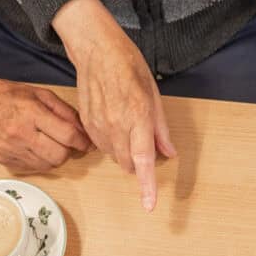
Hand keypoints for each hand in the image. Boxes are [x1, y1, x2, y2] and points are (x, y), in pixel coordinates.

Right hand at [0, 67, 91, 171]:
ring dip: (57, 157)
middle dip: (70, 151)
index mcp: (31, 112)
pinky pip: (33, 168)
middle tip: (70, 143)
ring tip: (53, 143)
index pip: (67, 135)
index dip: (83, 141)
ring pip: (48, 165)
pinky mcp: (4, 159)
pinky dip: (42, 161)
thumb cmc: (5, 95)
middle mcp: (20, 133)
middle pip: (60, 155)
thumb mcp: (39, 93)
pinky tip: (38, 148)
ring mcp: (10, 149)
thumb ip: (64, 111)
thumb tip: (84, 130)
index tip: (88, 142)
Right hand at [53, 0, 176, 211]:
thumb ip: (161, 128)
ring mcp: (98, 126)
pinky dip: (112, 143)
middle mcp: (116, 126)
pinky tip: (115, 123)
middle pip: (129, 163)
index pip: (143, 160)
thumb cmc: (128, 66)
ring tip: (128, 123)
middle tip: (145, 141)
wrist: (96, 51)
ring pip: (115, 156)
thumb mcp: (154, 94)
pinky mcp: (86, 124)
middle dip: (139, 163)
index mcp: (138, 117)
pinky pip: (101, 146)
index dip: (147, 185)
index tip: (149, 204)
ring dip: (125, 152)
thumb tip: (169, 153)